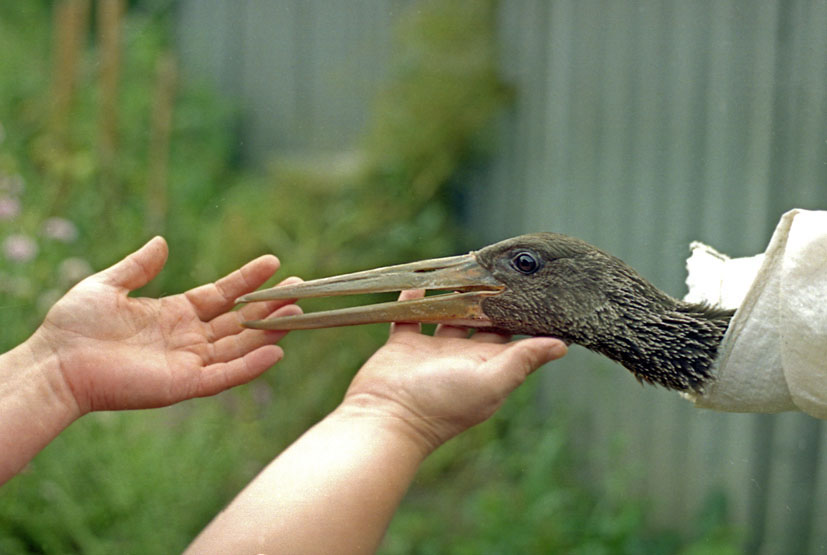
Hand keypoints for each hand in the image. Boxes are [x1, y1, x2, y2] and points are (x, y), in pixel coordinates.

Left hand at [31, 236, 299, 414]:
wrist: (56, 363)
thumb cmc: (73, 326)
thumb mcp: (107, 285)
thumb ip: (138, 266)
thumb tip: (161, 242)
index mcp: (174, 314)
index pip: (221, 296)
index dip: (247, 280)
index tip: (274, 264)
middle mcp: (188, 339)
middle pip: (239, 321)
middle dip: (270, 304)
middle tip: (300, 288)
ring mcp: (189, 362)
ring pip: (240, 345)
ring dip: (270, 331)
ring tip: (298, 312)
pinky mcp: (184, 385)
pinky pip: (225, 375)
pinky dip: (251, 365)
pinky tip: (277, 350)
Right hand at [341, 289, 567, 452]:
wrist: (387, 417)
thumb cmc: (443, 403)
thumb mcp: (490, 381)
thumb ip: (523, 360)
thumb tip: (563, 345)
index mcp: (488, 366)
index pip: (513, 336)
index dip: (525, 315)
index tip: (537, 287)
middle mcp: (463, 356)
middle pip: (482, 320)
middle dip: (492, 298)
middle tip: (502, 267)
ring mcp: (432, 350)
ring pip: (448, 314)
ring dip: (455, 295)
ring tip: (465, 267)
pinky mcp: (404, 344)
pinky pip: (411, 315)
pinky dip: (414, 299)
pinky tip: (420, 280)